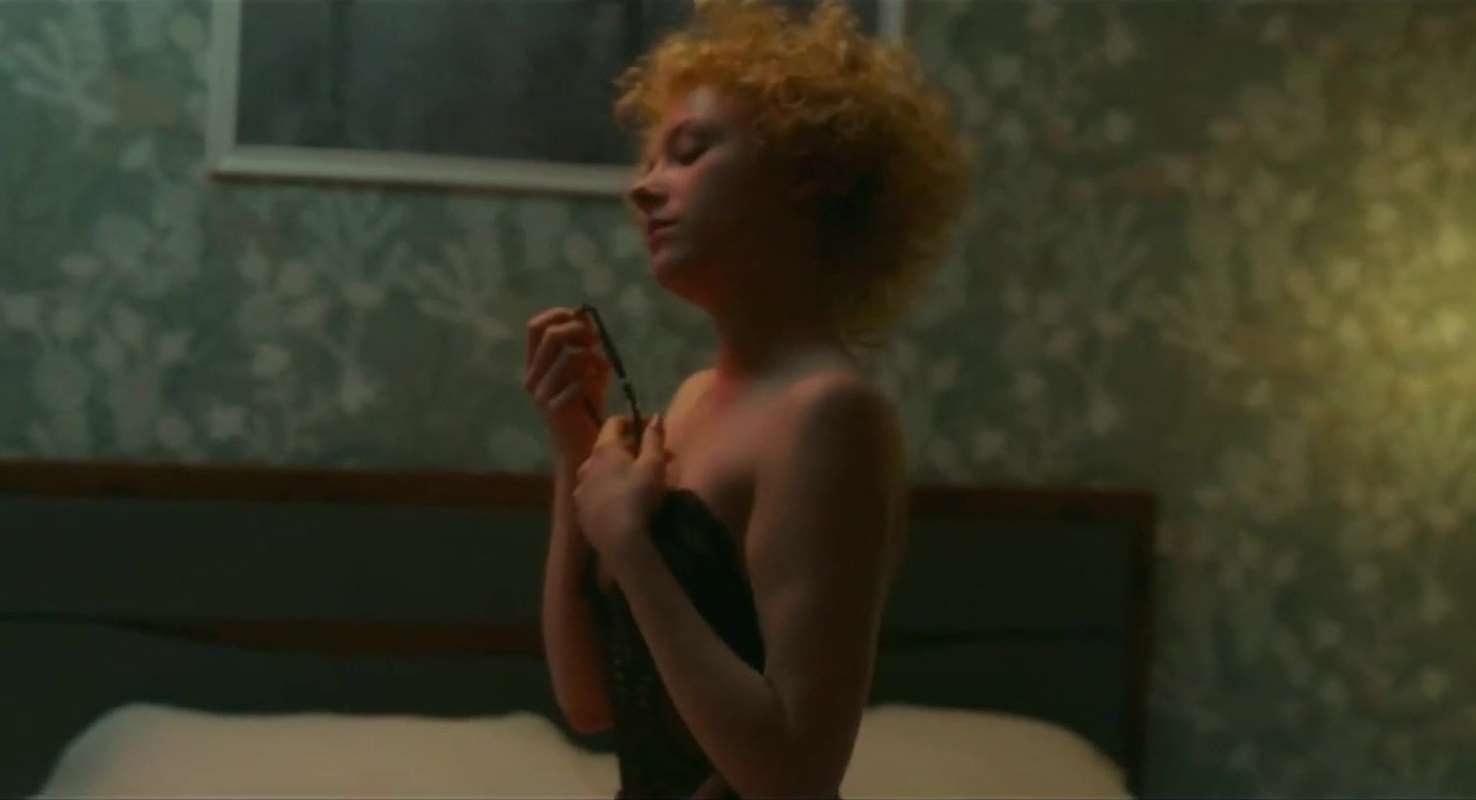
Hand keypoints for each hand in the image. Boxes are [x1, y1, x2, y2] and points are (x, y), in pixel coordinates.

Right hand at [522, 306, 612, 459]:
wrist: (579, 444)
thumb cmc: (585, 404)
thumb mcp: (587, 368)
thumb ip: (585, 345)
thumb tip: (587, 317)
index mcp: (534, 364)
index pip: (535, 327)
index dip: (558, 315)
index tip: (580, 317)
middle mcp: (532, 376)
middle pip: (551, 336)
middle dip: (579, 331)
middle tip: (595, 340)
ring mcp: (540, 393)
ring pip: (570, 357)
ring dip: (592, 357)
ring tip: (601, 367)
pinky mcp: (554, 409)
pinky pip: (579, 381)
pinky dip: (594, 377)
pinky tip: (599, 384)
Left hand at [573, 412, 670, 567]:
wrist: (619, 539)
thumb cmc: (639, 496)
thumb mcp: (654, 464)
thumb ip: (654, 438)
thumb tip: (655, 416)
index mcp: (604, 449)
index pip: (613, 422)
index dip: (630, 421)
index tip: (646, 429)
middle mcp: (587, 464)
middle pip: (604, 448)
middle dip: (625, 449)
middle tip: (646, 459)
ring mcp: (580, 489)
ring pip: (596, 471)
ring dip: (611, 470)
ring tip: (629, 481)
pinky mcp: (580, 511)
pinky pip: (592, 493)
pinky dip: (604, 491)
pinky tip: (616, 502)